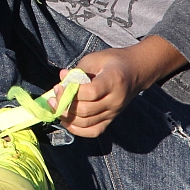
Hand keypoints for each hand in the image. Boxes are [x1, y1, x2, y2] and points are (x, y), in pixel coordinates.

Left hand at [48, 35, 187, 137]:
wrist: (136, 71)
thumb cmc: (113, 61)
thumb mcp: (96, 58)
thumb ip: (78, 70)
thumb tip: (62, 79)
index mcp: (113, 80)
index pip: (91, 92)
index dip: (71, 92)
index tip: (59, 85)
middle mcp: (115, 100)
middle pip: (86, 110)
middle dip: (64, 104)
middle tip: (53, 96)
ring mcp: (114, 112)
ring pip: (87, 123)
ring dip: (67, 117)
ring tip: (55, 106)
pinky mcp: (111, 119)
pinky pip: (93, 131)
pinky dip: (77, 129)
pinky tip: (66, 120)